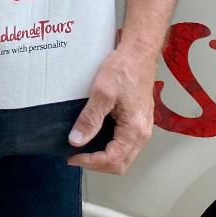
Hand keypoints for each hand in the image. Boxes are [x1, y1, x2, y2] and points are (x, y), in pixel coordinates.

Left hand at [67, 44, 155, 174]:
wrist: (139, 52)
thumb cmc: (123, 69)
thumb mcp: (102, 92)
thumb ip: (89, 119)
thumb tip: (76, 141)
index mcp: (135, 129)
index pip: (113, 160)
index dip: (91, 162)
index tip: (73, 156)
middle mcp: (143, 133)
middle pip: (121, 163)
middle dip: (97, 164)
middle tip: (76, 156)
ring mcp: (142, 127)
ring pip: (124, 155)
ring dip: (104, 157)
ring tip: (83, 148)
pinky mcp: (139, 120)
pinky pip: (125, 144)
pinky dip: (110, 147)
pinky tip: (96, 137)